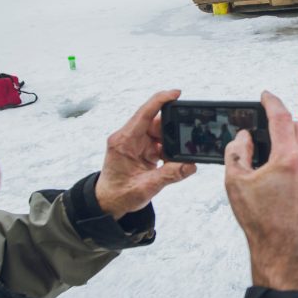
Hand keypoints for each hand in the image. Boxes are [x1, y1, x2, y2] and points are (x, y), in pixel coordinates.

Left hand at [95, 89, 196, 218]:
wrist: (107, 204)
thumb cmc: (118, 195)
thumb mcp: (145, 188)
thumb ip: (169, 175)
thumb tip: (190, 165)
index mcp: (124, 141)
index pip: (144, 113)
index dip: (160, 100)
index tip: (177, 93)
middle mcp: (128, 138)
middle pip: (155, 123)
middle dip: (173, 129)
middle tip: (188, 138)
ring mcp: (135, 143)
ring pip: (160, 134)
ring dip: (171, 143)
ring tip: (178, 156)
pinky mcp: (141, 150)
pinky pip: (160, 143)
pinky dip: (169, 151)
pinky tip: (172, 161)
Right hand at [224, 91, 297, 292]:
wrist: (280, 245)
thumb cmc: (257, 216)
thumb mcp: (235, 181)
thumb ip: (237, 151)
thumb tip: (246, 136)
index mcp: (287, 159)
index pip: (282, 118)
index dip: (272, 102)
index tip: (266, 96)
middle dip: (286, 125)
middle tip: (270, 135)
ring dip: (295, 145)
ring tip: (278, 163)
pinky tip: (289, 179)